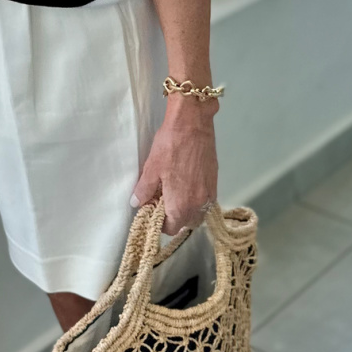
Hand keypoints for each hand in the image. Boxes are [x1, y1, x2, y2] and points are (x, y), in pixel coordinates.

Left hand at [130, 97, 218, 234]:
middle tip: (162, 201)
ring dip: (187, 209)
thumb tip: (136, 203)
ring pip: (198, 212)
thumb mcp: (151, 168)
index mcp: (181, 205)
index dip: (160, 223)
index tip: (152, 210)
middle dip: (174, 217)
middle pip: (187, 223)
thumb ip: (144, 190)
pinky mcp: (215, 181)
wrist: (193, 123)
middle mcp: (199, 204)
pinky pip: (206, 200)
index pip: (171, 228)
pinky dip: (196, 199)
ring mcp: (210, 193)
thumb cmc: (170, 145)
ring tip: (174, 193)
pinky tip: (186, 185)